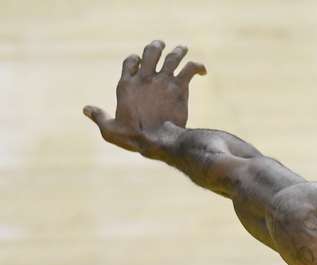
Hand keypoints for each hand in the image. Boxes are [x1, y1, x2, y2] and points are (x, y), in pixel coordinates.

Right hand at [83, 40, 205, 155]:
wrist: (156, 140)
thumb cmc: (133, 137)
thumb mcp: (110, 129)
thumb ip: (99, 117)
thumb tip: (86, 109)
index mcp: (126, 85)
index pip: (131, 62)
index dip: (135, 59)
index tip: (140, 61)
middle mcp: (144, 78)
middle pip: (151, 53)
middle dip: (156, 47)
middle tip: (160, 45)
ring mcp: (162, 81)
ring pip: (172, 57)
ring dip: (178, 51)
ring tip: (182, 49)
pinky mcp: (179, 88)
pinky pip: (190, 70)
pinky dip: (197, 66)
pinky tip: (202, 70)